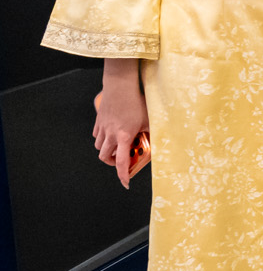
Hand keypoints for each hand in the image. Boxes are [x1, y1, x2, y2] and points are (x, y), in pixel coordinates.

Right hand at [92, 60, 149, 188]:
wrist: (120, 86)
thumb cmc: (137, 102)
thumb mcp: (149, 120)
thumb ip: (151, 133)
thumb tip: (158, 143)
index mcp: (124, 137)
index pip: (122, 162)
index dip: (123, 175)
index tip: (126, 183)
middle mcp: (110, 135)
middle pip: (105, 157)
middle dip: (113, 162)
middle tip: (123, 160)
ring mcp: (102, 128)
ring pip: (99, 147)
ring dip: (107, 151)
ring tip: (118, 147)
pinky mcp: (98, 121)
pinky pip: (96, 136)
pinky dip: (102, 139)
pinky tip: (111, 134)